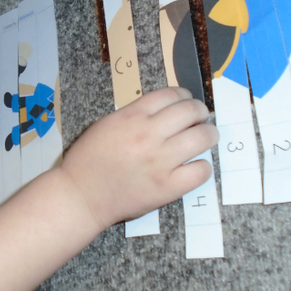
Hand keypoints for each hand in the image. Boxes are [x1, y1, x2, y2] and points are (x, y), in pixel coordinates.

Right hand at [58, 87, 217, 231]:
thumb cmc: (89, 159)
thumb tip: (165, 110)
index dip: (184, 96)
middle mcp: (149, 135)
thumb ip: (134, 114)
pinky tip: (196, 165)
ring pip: (201, 138)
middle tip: (202, 117)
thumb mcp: (106, 124)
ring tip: (208, 137)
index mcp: (132, 116)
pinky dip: (203, 166)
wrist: (81, 196)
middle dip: (201, 111)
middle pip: (191, 111)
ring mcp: (160, 162)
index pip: (171, 95)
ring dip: (209, 134)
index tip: (187, 101)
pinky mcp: (167, 187)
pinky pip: (200, 171)